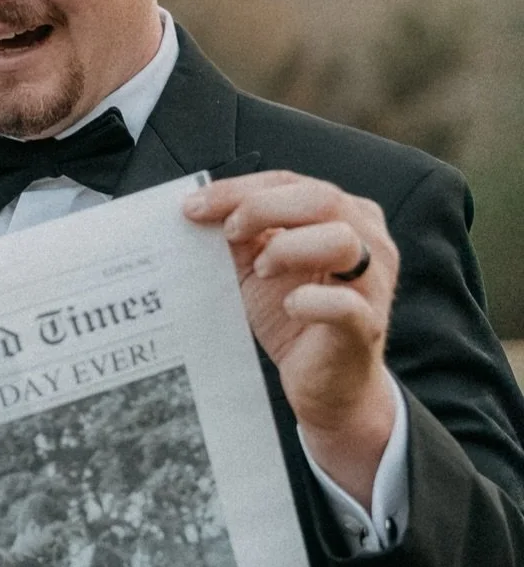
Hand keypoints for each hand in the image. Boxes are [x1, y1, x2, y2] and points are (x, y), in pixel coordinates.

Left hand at [185, 172, 398, 506]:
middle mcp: (367, 239)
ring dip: (290, 247)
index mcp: (343, 215)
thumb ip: (240, 238)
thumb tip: (197, 211)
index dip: (239, 190)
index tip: (193, 206)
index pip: (291, 183)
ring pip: (342, 240)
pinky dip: (312, 300)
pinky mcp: (365, 324)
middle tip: (228, 232)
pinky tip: (290, 306)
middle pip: (322, 199)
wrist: (326, 383)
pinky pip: (345, 304)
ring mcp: (372, 282)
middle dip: (264, 208)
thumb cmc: (296, 316)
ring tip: (262, 269)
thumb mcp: (259, 269)